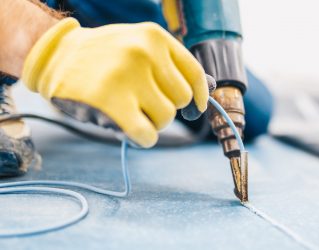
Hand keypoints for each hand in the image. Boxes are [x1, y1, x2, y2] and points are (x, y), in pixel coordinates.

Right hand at [22, 18, 207, 146]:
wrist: (53, 56)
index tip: (196, 108)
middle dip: (166, 107)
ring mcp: (127, 76)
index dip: (200, 96)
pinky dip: (142, 138)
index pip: (193, 74)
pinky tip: (129, 130)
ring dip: (151, 122)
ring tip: (128, 110)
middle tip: (142, 103)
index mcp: (155, 37)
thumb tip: (204, 93)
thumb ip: (168, 66)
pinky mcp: (111, 102)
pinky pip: (147, 134)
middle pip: (181, 100)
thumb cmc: (103, 56)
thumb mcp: (137, 46)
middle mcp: (145, 52)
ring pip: (166, 119)